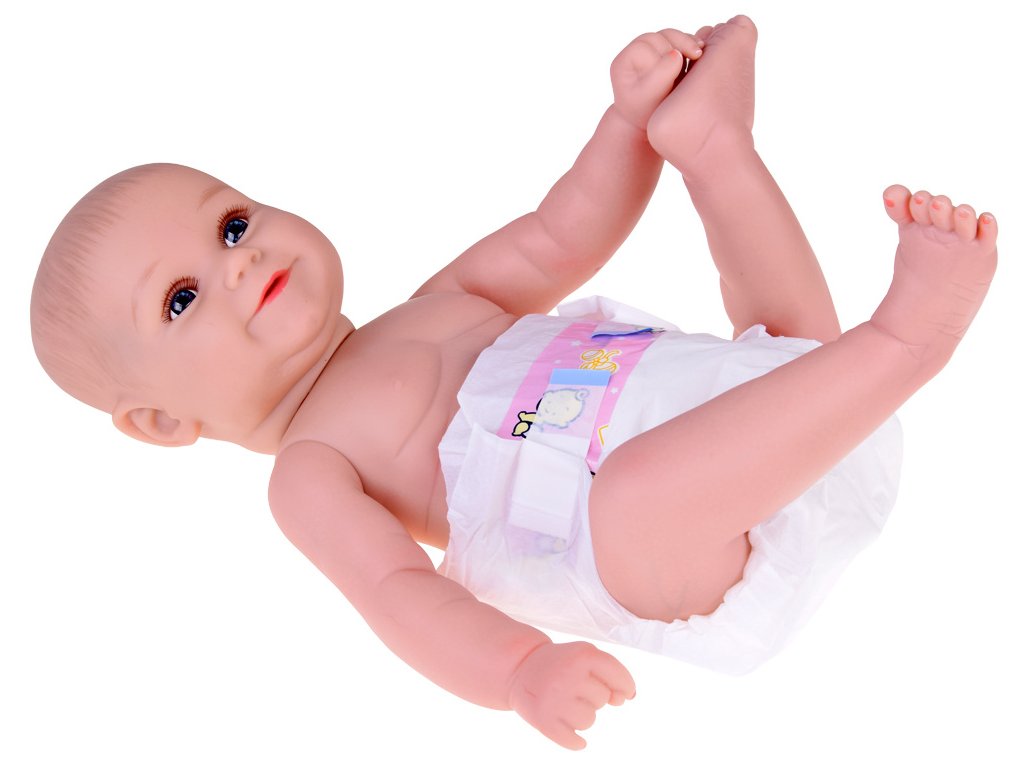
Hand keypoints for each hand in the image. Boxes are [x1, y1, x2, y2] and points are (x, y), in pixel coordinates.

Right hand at [508, 641, 635, 749]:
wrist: (520, 668)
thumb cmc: (560, 664)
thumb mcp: (583, 657)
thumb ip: (609, 674)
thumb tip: (624, 698)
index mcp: (582, 655)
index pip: (619, 676)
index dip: (625, 686)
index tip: (625, 692)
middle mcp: (569, 675)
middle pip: (603, 699)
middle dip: (593, 696)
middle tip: (572, 687)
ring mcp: (555, 699)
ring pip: (589, 721)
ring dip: (581, 715)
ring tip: (564, 702)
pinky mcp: (544, 721)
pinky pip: (574, 741)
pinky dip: (575, 741)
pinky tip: (566, 728)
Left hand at [611, 29, 704, 129]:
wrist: (650, 120)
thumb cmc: (645, 111)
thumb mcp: (648, 97)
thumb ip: (660, 76)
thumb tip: (676, 54)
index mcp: (623, 62)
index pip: (644, 48)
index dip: (660, 58)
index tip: (672, 75)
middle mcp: (636, 51)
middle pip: (660, 38)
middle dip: (677, 47)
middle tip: (693, 58)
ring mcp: (652, 49)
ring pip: (672, 36)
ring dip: (687, 43)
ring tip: (698, 53)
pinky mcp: (667, 52)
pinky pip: (681, 40)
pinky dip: (692, 45)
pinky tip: (700, 55)